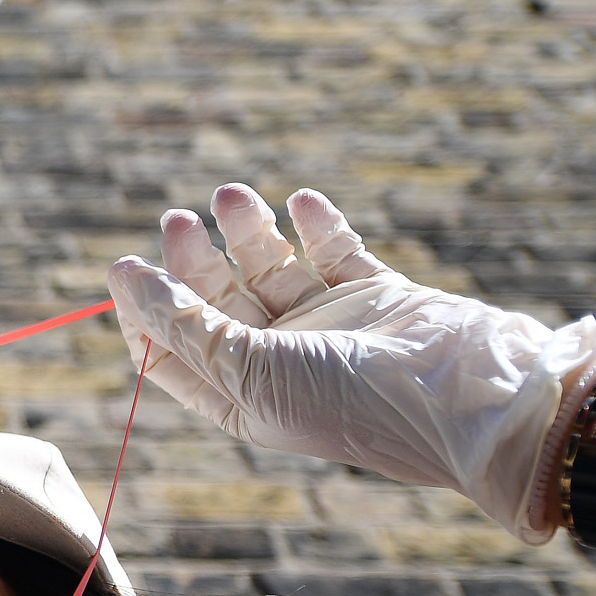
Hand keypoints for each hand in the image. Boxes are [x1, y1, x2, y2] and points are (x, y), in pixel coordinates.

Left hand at [107, 184, 595, 543]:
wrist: (469, 397)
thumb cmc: (352, 400)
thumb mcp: (250, 370)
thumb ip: (186, 324)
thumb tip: (125, 280)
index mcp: (244, 399)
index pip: (174, 352)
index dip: (144, 312)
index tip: (125, 268)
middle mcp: (283, 364)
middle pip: (217, 301)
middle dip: (193, 259)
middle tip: (178, 220)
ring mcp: (331, 328)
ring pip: (272, 267)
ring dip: (249, 230)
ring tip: (232, 196)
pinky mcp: (378, 296)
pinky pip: (335, 252)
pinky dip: (315, 225)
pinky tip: (301, 202)